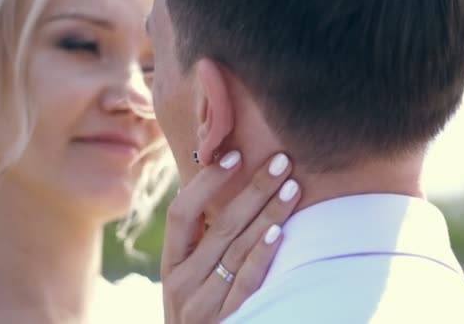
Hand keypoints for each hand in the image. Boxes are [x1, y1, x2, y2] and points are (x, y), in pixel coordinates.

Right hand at [161, 151, 300, 322]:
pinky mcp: (228, 320)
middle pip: (220, 225)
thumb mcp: (190, 278)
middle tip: (281, 160)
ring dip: (268, 213)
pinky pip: (247, 281)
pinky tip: (280, 230)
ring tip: (292, 186)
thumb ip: (203, 243)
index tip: (235, 155)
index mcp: (170, 264)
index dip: (207, 182)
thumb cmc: (199, 311)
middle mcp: (181, 282)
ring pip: (238, 248)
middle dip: (254, 188)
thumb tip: (230, 191)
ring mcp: (202, 304)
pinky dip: (262, 253)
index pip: (182, 212)